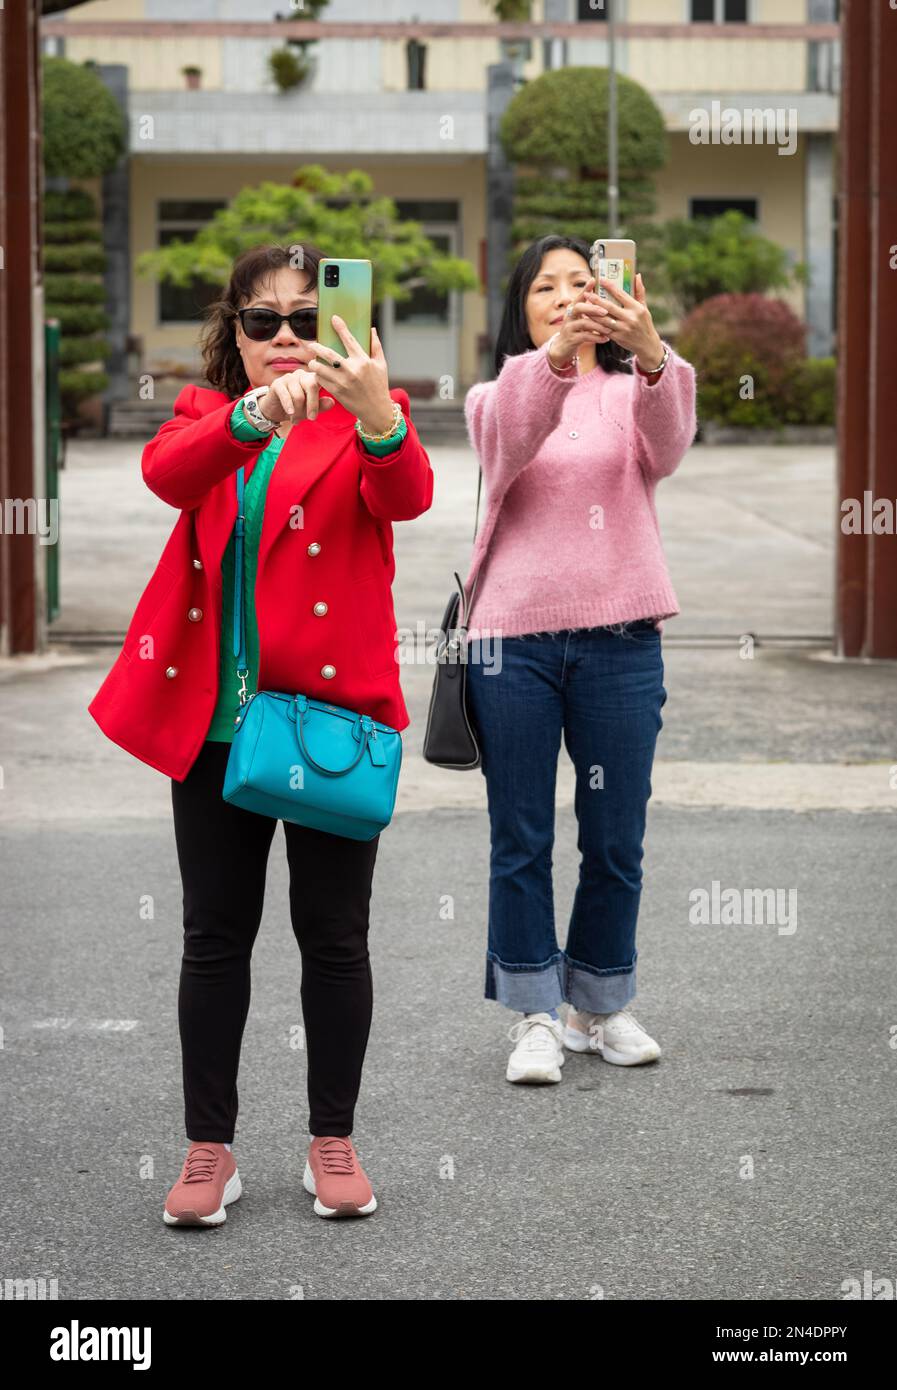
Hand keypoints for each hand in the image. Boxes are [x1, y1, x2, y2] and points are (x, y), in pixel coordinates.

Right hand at [258, 367, 334, 424]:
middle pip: (311, 385)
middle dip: (312, 405)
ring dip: (298, 411)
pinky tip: (290, 413)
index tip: (327, 407)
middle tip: (311, 419)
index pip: (322, 381)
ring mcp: (289, 378)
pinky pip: (285, 395)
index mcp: (312, 378)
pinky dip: (289, 406)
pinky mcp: (277, 383)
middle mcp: (301, 375)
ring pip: (298, 394)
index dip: (325, 393)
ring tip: (295, 420)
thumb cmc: (296, 408)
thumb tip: (332, 402)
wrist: (275, 410)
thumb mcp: (310, 409)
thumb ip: (321, 405)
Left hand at [300, 317, 394, 434]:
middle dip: (317, 347)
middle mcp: (352, 370)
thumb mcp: (381, 365)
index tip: (333, 319)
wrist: (376, 410)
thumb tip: (372, 329)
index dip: (341, 328)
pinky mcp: (337, 392)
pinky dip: (317, 376)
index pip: (349, 340)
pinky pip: (321, 380)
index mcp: (363, 361)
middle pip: (328, 354)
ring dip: (313, 363)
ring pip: (320, 368)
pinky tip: (317, 374)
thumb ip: (376, 346)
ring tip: (312, 361)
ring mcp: (343, 382)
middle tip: (312, 345)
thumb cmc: (379, 385)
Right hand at [548, 276, 612, 366]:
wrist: (563, 347)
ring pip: (584, 323)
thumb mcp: (580, 317)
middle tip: (605, 311)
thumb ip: (588, 308)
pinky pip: (585, 337)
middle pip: (579, 308)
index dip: (586, 288)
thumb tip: (600, 295)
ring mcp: (569, 328)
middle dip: (593, 308)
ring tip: (610, 328)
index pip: (579, 296)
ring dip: (598, 325)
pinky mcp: (571, 339)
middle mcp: (569, 316)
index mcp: (572, 309)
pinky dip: (597, 337)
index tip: (594, 280)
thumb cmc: (576, 330)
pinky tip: (606, 339)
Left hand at [596, 272, 664, 370]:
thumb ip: (639, 291)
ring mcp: (623, 329)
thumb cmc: (645, 323)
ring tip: (584, 306)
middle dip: (596, 300)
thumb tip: (637, 275)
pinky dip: (595, 324)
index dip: (610, 286)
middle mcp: (630, 318)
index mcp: (636, 308)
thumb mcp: (644, 307)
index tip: (601, 279)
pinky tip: (588, 319)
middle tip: (587, 293)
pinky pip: (603, 329)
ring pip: (604, 319)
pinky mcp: (617, 337)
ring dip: (592, 313)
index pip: (621, 294)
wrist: (647, 345)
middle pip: (609, 307)